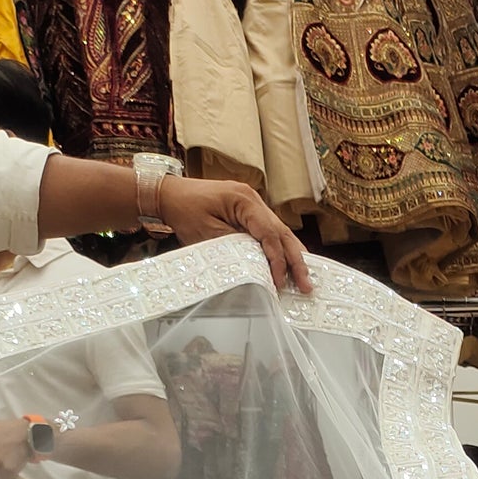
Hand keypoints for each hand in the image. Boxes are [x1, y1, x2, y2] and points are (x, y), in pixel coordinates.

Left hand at [159, 178, 311, 293]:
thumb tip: (259, 266)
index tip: (280, 282)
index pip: (270, 234)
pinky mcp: (249, 212)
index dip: (278, 260)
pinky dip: (281, 249)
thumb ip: (235, 248)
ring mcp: (253, 205)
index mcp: (244, 200)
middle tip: (307, 284)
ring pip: (281, 232)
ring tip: (305, 278)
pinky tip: (290, 264)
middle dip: (296, 261)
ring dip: (293, 256)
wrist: (170, 194)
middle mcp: (253, 200)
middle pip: (283, 232)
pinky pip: (271, 232)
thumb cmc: (185, 211)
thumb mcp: (208, 234)